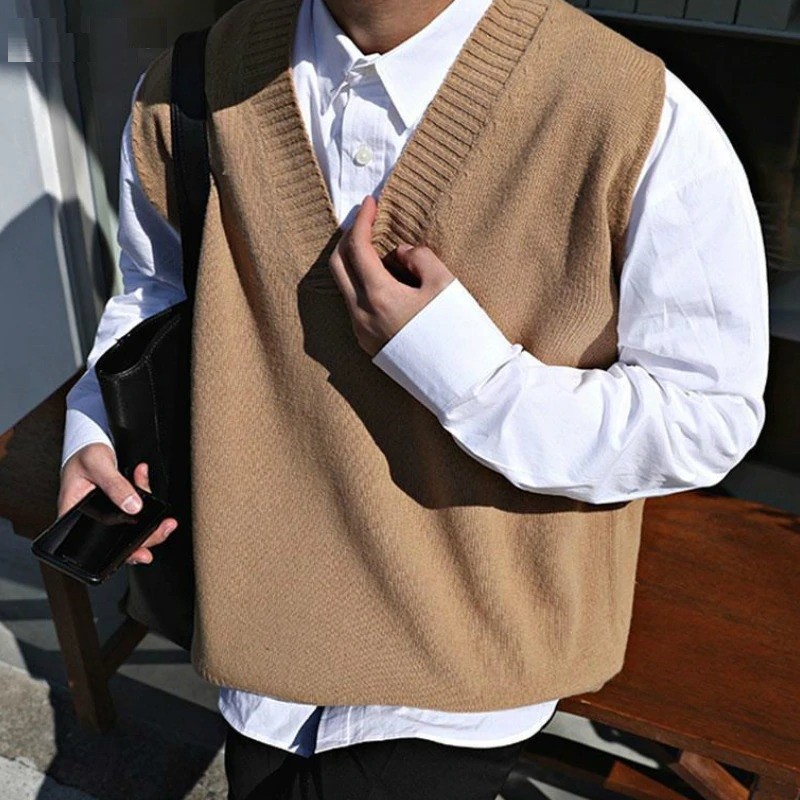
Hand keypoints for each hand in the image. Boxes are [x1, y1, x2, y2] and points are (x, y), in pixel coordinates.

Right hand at [58, 444, 177, 565]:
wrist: (90, 439)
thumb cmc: (83, 454)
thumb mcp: (98, 464)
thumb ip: (115, 485)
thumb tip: (134, 505)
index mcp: (75, 514)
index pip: (94, 543)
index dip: (120, 553)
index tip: (141, 553)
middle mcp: (92, 517)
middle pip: (119, 539)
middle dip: (145, 538)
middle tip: (163, 530)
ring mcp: (108, 510)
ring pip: (132, 524)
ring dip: (151, 519)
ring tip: (164, 516)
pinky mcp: (120, 501)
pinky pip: (137, 504)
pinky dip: (145, 492)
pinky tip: (142, 475)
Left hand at [328, 195, 455, 356]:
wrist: (460, 381)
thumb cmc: (457, 332)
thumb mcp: (445, 284)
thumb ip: (419, 257)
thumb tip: (401, 253)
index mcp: (378, 297)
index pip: (357, 248)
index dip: (361, 220)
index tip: (370, 203)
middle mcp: (361, 315)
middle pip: (337, 265)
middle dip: (348, 239)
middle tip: (366, 221)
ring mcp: (361, 332)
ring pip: (345, 287)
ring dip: (356, 263)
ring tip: (383, 251)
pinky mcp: (368, 345)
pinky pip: (356, 306)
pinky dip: (364, 285)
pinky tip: (387, 281)